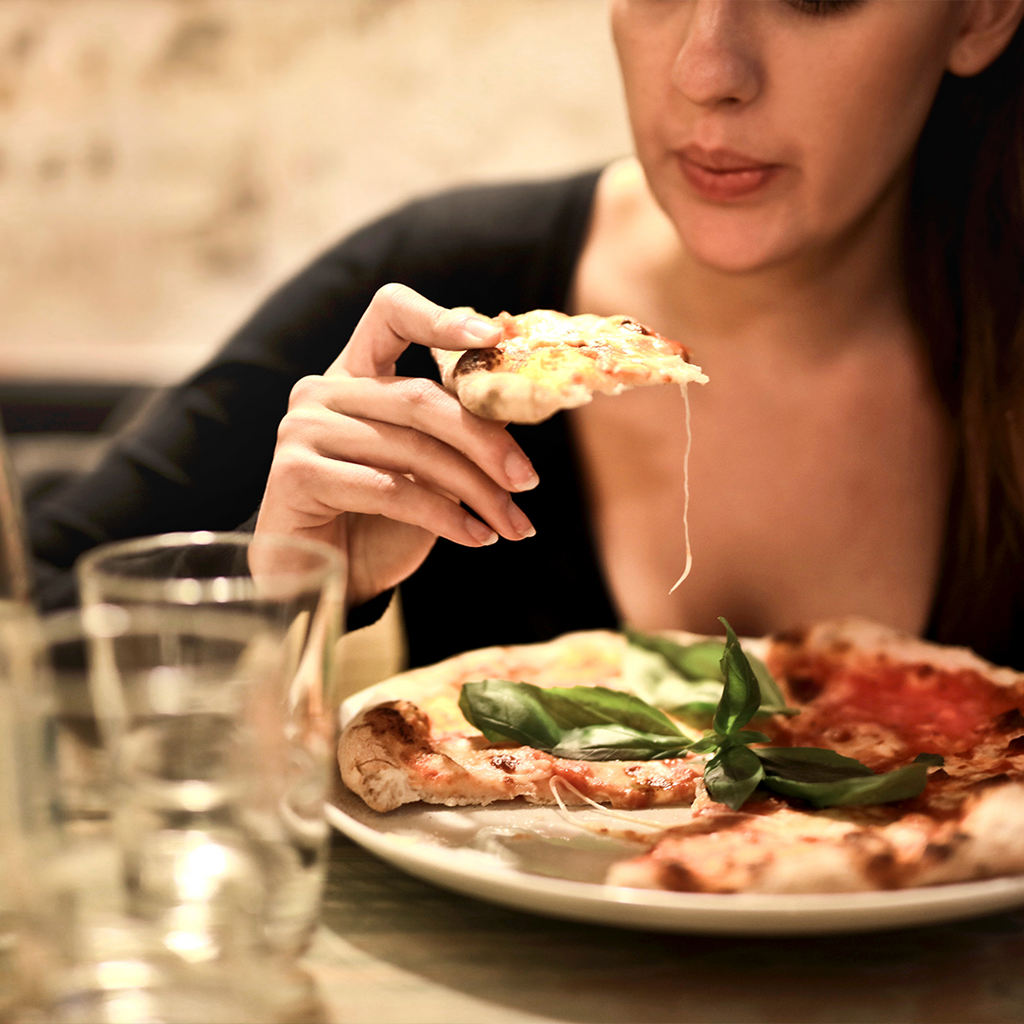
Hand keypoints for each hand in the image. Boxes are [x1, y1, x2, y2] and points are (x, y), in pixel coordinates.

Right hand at [254, 283, 538, 607]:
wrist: (322, 582)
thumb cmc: (378, 521)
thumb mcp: (426, 467)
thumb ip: (455, 428)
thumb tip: (517, 405)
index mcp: (354, 373)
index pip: (391, 314)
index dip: (442, 319)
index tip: (496, 336)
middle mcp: (321, 390)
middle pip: (420, 398)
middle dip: (485, 443)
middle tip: (528, 480)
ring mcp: (303, 429)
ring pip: (413, 449)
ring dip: (476, 492)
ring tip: (513, 525)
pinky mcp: (296, 474)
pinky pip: (390, 490)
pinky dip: (444, 517)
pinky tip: (477, 538)